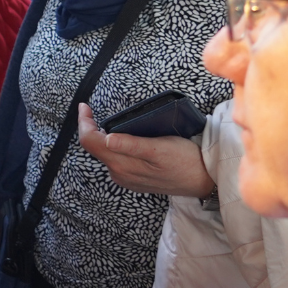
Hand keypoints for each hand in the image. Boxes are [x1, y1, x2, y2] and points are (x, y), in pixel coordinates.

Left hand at [76, 104, 214, 198]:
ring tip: (106, 121)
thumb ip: (131, 145)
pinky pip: (115, 161)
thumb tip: (107, 138)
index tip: (84, 107)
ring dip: (101, 137)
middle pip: (94, 148)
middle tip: (91, 111)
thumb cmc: (185, 160)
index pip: (90, 141)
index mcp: (122, 164)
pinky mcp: (133, 179)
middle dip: (90, 128)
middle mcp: (119, 173)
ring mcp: (125, 178)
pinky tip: (120, 138)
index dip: (83, 122)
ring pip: (104, 154)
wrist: (204, 181)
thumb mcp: (160, 148)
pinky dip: (113, 146)